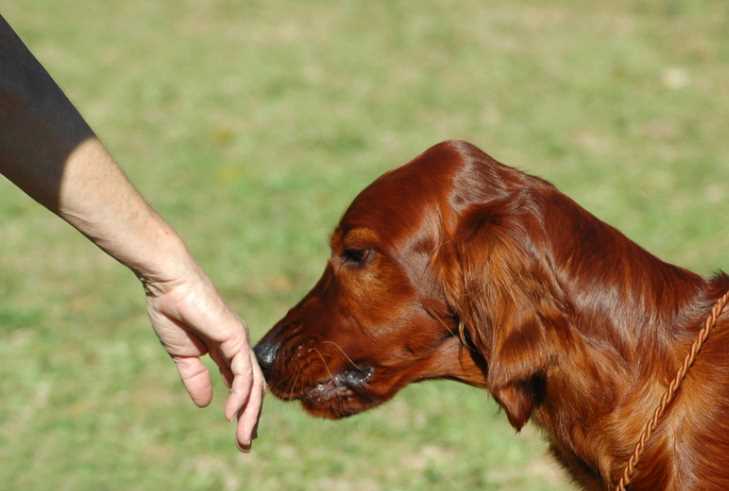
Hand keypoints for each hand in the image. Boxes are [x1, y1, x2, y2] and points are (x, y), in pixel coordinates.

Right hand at [142, 268, 263, 450]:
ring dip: (249, 412)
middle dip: (250, 417)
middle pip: (253, 387)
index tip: (239, 433)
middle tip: (245, 444)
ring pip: (252, 383)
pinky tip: (234, 411)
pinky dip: (241, 393)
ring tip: (243, 436)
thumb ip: (195, 377)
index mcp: (225, 350)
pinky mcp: (236, 336)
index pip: (241, 384)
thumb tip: (206, 403)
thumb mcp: (182, 354)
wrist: (168, 286)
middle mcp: (237, 347)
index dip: (242, 409)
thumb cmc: (172, 312)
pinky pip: (243, 371)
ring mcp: (239, 341)